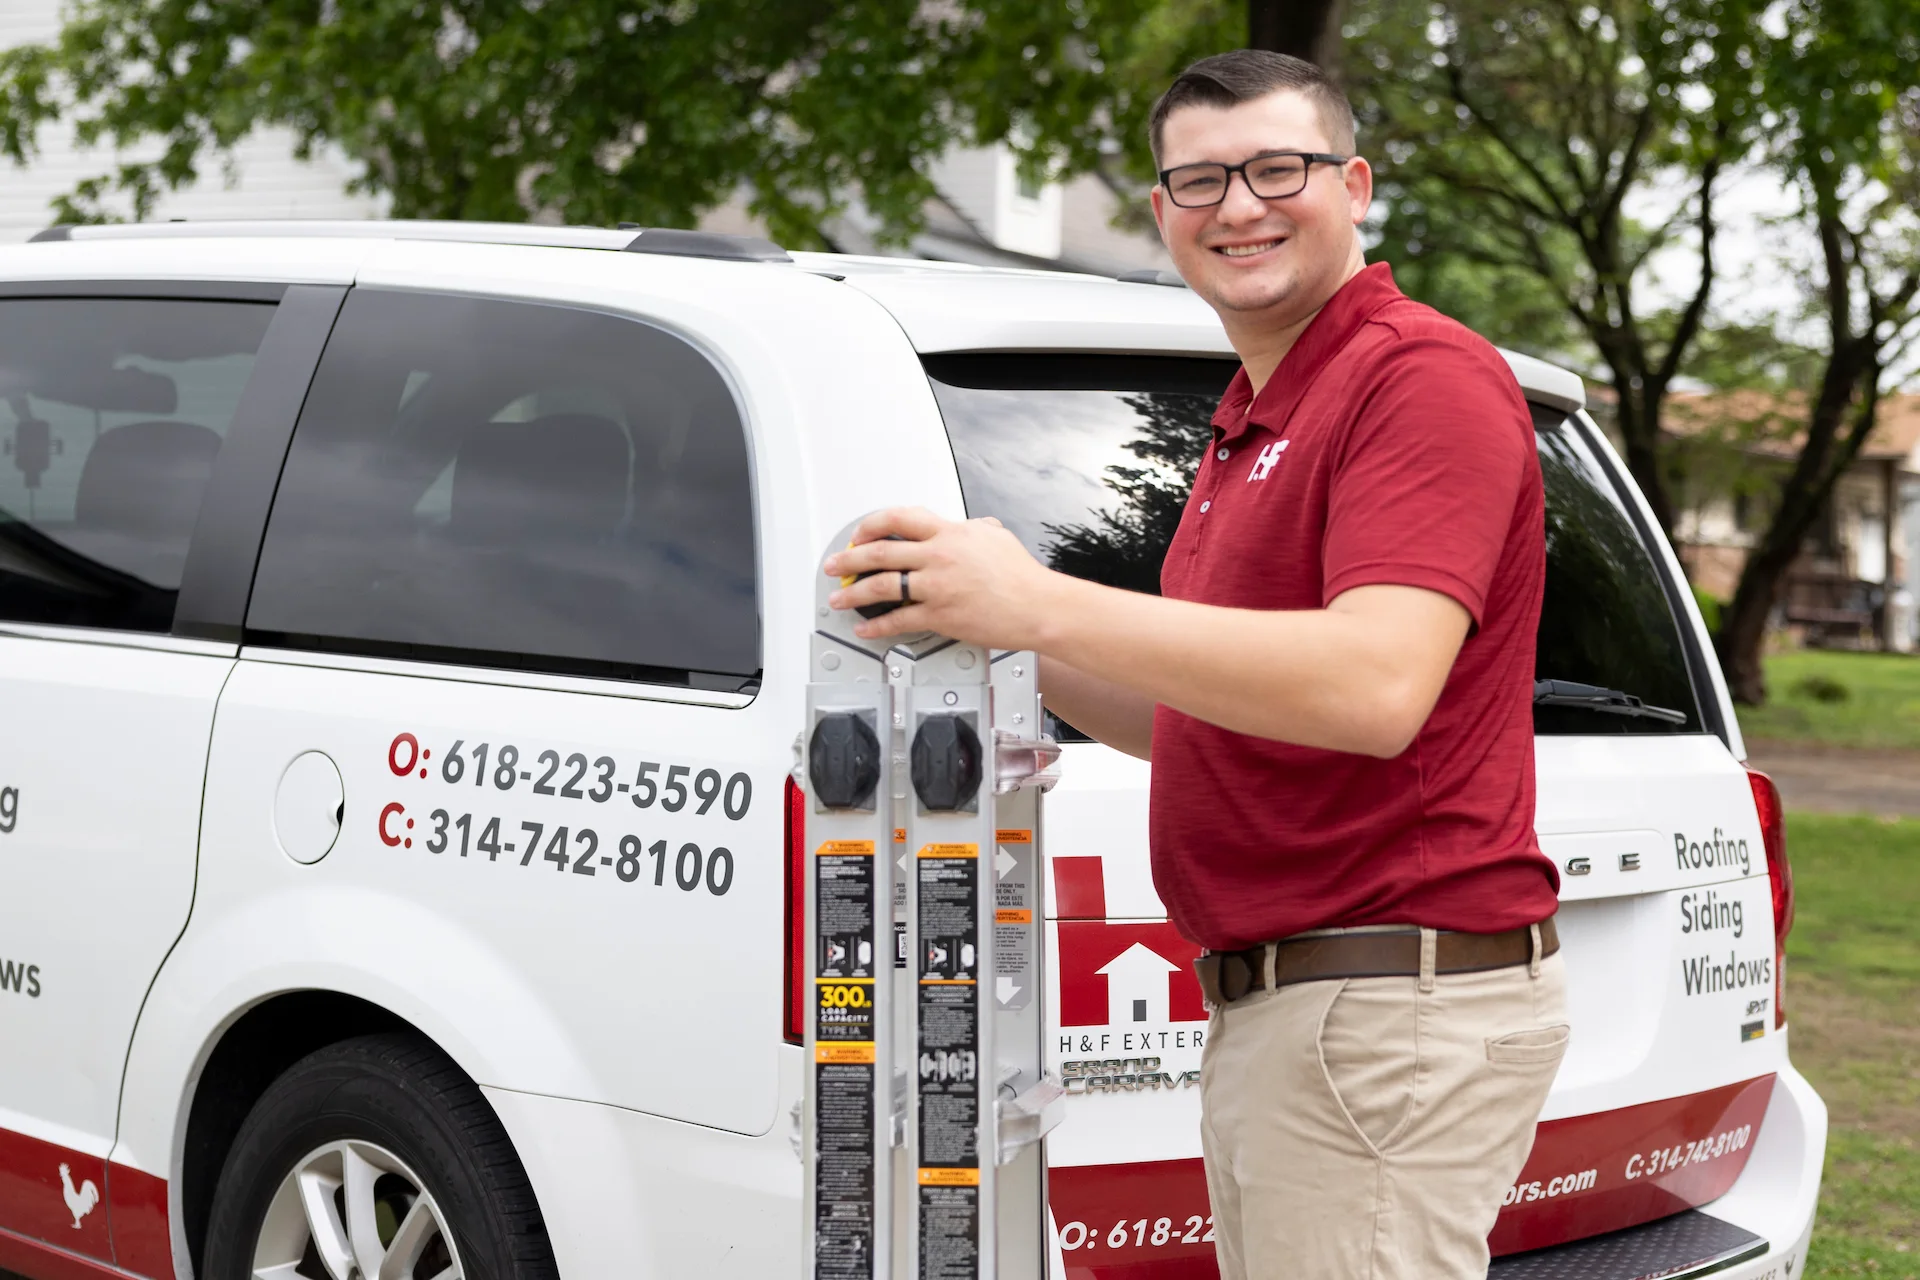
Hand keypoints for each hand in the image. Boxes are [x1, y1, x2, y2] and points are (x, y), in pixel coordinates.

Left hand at [822, 507, 1064, 647]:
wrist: (1038, 605)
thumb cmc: (1022, 576)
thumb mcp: (997, 537)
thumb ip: (976, 529)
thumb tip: (971, 526)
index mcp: (949, 532)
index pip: (898, 518)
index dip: (871, 525)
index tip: (859, 535)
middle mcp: (938, 555)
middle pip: (880, 552)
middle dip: (848, 559)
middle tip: (834, 565)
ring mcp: (937, 586)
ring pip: (882, 586)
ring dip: (853, 593)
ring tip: (838, 598)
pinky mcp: (940, 615)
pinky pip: (899, 620)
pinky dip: (877, 625)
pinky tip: (866, 627)